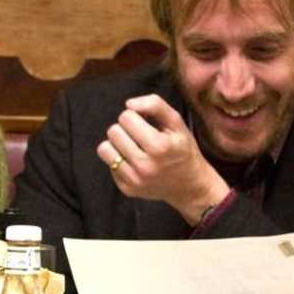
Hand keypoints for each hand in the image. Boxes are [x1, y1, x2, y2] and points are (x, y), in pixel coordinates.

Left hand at [96, 95, 229, 224]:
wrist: (189, 185)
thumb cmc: (182, 149)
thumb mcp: (177, 123)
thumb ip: (155, 105)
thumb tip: (129, 104)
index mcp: (159, 147)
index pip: (126, 117)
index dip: (135, 116)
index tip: (146, 123)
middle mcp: (145, 166)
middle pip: (113, 131)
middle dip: (125, 128)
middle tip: (139, 135)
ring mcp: (135, 180)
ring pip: (104, 149)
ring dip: (117, 144)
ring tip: (133, 146)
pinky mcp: (127, 189)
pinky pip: (109, 164)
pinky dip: (119, 160)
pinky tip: (134, 162)